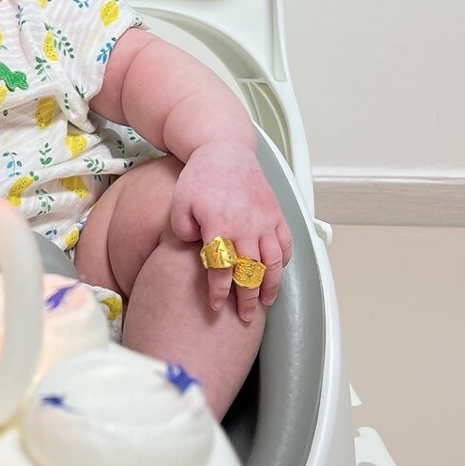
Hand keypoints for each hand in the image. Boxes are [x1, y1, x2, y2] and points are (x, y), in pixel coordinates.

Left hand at [168, 140, 292, 323]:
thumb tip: (194, 250)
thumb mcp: (179, 203)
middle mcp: (246, 226)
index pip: (222, 269)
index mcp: (220, 226)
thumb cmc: (199, 176)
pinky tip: (277, 273)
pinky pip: (285, 243)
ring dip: (271, 286)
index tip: (217, 305)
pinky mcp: (275, 213)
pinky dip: (284, 261)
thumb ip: (182, 230)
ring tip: (267, 303)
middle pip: (250, 272)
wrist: (224, 148)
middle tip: (245, 317)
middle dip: (248, 298)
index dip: (219, 291)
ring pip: (272, 262)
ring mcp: (264, 220)